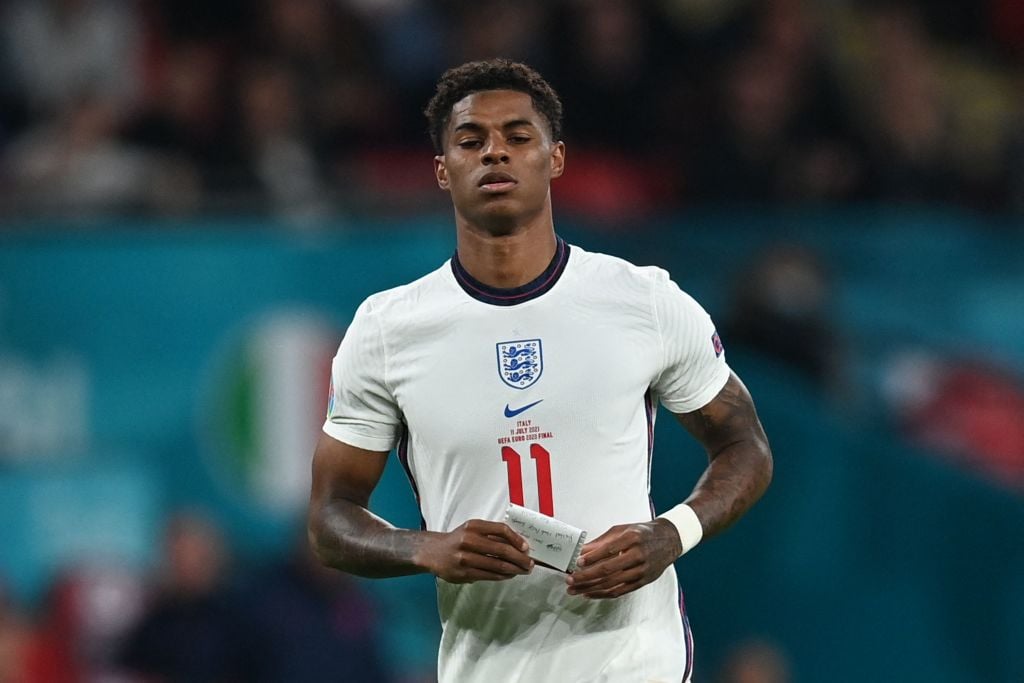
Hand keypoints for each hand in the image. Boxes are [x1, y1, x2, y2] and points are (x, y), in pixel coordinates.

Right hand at [415, 519, 533, 582]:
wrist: (433, 552)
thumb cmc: (458, 540)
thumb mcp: (472, 530)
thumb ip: (492, 535)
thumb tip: (518, 544)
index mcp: (474, 526)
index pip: (501, 530)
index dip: (517, 539)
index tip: (526, 548)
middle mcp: (469, 540)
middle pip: (502, 549)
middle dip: (520, 558)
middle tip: (530, 564)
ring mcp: (465, 557)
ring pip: (497, 565)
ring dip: (514, 569)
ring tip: (523, 571)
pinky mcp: (464, 572)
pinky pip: (489, 575)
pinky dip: (502, 576)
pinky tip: (509, 575)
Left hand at [565, 519, 680, 598]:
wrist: (669, 540)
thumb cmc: (643, 533)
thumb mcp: (623, 530)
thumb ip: (602, 541)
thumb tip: (583, 550)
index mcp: (632, 538)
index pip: (608, 550)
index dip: (591, 558)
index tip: (577, 562)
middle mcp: (638, 555)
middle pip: (608, 570)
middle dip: (586, 577)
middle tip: (570, 580)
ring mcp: (641, 570)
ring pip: (612, 583)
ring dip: (590, 588)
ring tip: (575, 589)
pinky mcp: (642, 581)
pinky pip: (620, 591)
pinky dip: (603, 594)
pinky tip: (590, 593)